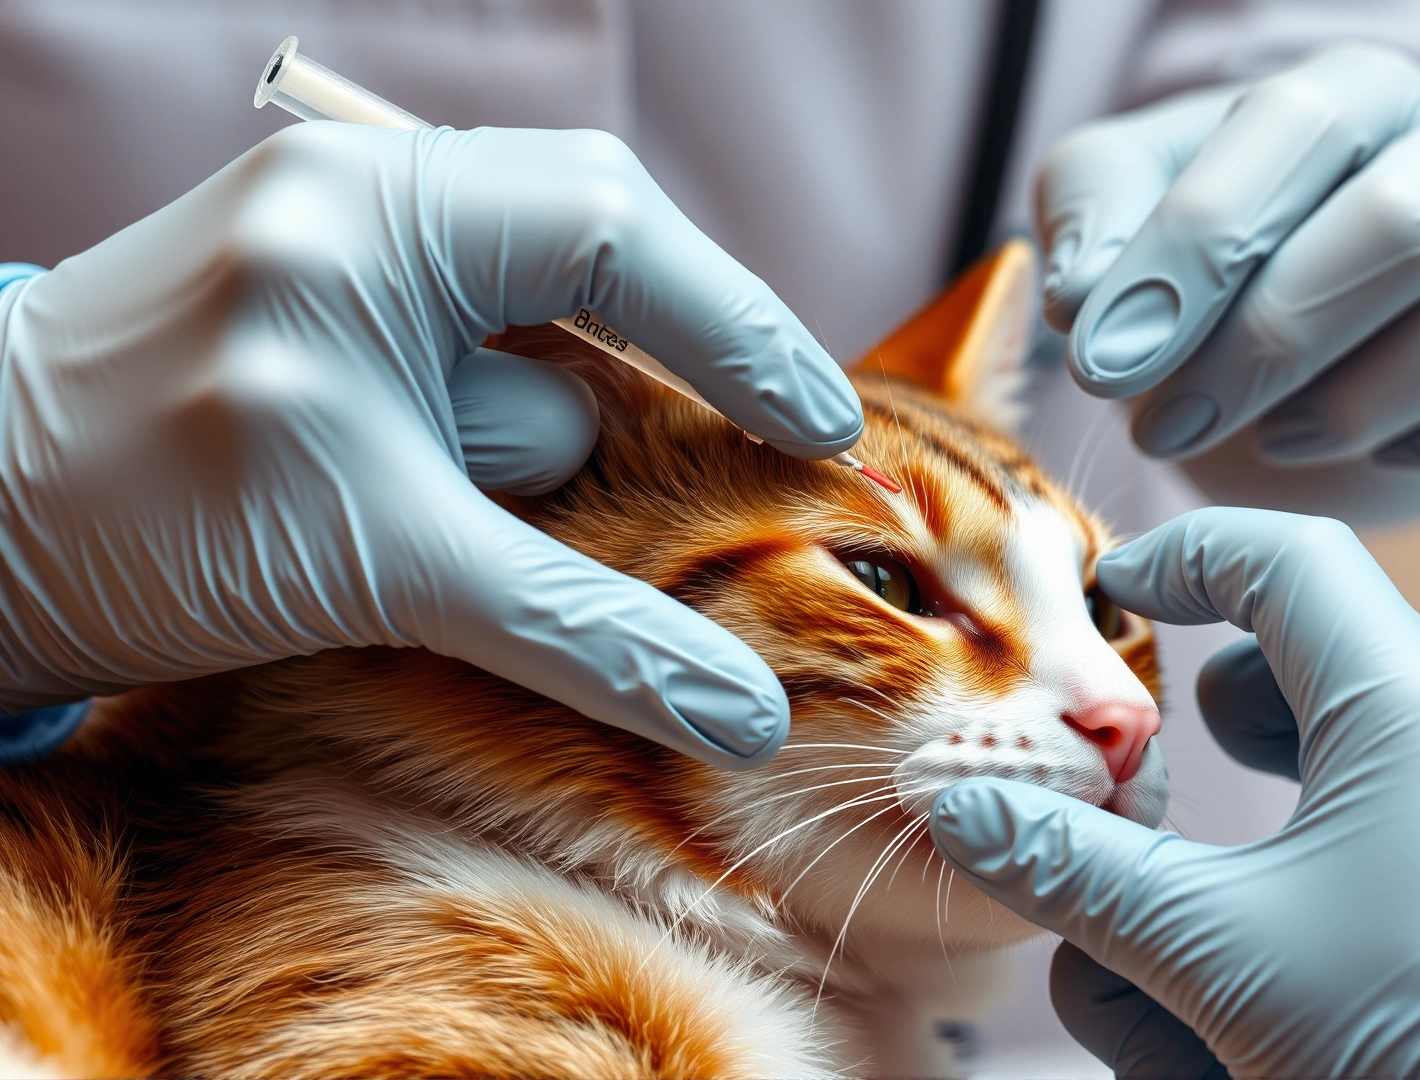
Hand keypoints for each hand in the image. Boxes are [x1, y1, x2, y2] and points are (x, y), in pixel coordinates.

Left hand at [0, 122, 864, 768]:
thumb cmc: (139, 533)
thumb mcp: (386, 572)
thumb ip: (578, 628)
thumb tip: (741, 708)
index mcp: (371, 219)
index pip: (614, 233)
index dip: (741, 328)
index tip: (823, 427)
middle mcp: (358, 193)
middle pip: (594, 236)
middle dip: (687, 338)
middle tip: (779, 435)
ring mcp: (334, 225)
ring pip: (537, 289)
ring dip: (590, 393)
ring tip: (628, 486)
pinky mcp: (321, 282)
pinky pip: (476, 319)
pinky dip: (528, 399)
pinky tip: (527, 477)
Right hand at [931, 509, 1419, 1077]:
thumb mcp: (1215, 948)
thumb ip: (1075, 871)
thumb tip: (957, 807)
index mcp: (1404, 697)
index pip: (1285, 554)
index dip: (1184, 553)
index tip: (1114, 591)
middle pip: (1306, 654)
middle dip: (1207, 709)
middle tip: (1148, 772)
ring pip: (1345, 743)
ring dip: (1258, 789)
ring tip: (1204, 868)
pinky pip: (1394, 815)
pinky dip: (1314, 846)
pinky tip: (1280, 932)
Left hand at [1036, 46, 1419, 521]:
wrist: (1326, 295)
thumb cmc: (1222, 236)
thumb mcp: (1128, 199)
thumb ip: (1093, 218)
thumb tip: (1087, 300)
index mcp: (1361, 89)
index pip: (1293, 137)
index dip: (1192, 257)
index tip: (1105, 366)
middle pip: (1402, 231)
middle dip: (1268, 347)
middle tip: (1166, 427)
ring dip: (1355, 407)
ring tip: (1266, 441)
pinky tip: (1380, 451)